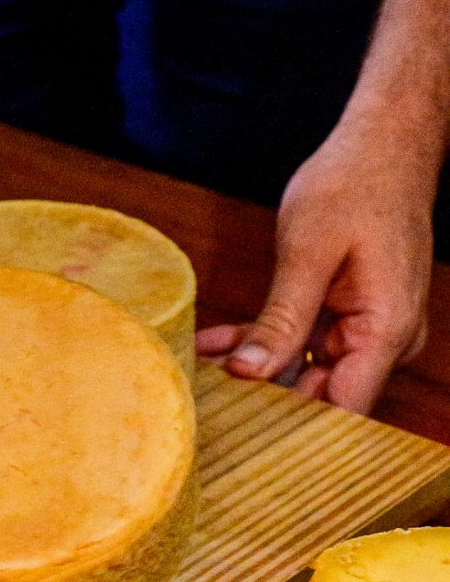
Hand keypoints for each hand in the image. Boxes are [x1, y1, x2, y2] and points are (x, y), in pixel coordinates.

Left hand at [196, 112, 438, 412]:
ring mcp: (368, 328)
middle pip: (323, 396)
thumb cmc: (355, 184)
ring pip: (306, 369)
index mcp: (386, 330)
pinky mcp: (348, 314)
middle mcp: (385, 339)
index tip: (239, 437)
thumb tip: (251, 373)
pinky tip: (214, 344)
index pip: (343, 409)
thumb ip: (282, 318)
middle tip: (201, 408)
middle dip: (263, 402)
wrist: (383, 143)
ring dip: (254, 369)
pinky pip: (304, 341)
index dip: (293, 432)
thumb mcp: (308, 252)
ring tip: (196, 374)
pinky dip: (263, 341)